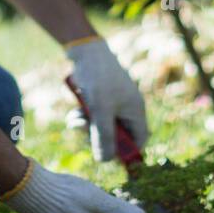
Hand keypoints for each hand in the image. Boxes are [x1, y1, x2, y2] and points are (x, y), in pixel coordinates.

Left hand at [66, 38, 148, 161]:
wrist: (85, 51)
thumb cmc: (98, 77)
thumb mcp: (100, 109)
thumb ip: (103, 136)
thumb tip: (105, 161)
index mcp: (135, 111)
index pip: (139, 141)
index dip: (126, 153)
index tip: (108, 158)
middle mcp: (128, 109)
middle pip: (117, 137)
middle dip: (97, 137)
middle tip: (83, 131)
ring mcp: (114, 105)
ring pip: (102, 128)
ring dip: (86, 127)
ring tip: (74, 119)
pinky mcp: (101, 100)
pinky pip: (94, 118)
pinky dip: (83, 118)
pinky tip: (74, 113)